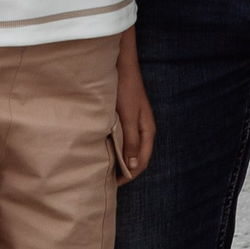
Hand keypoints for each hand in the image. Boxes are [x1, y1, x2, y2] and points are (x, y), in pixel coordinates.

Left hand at [114, 28, 155, 183]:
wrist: (120, 64)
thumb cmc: (126, 89)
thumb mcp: (128, 116)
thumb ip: (130, 141)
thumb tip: (131, 167)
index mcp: (147, 131)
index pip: (140, 162)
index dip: (128, 175)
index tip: (112, 184)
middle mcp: (142, 129)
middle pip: (135, 157)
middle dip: (123, 170)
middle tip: (105, 180)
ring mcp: (133, 123)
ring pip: (127, 148)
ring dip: (118, 159)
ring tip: (103, 168)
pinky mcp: (124, 116)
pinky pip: (121, 138)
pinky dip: (113, 146)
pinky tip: (102, 148)